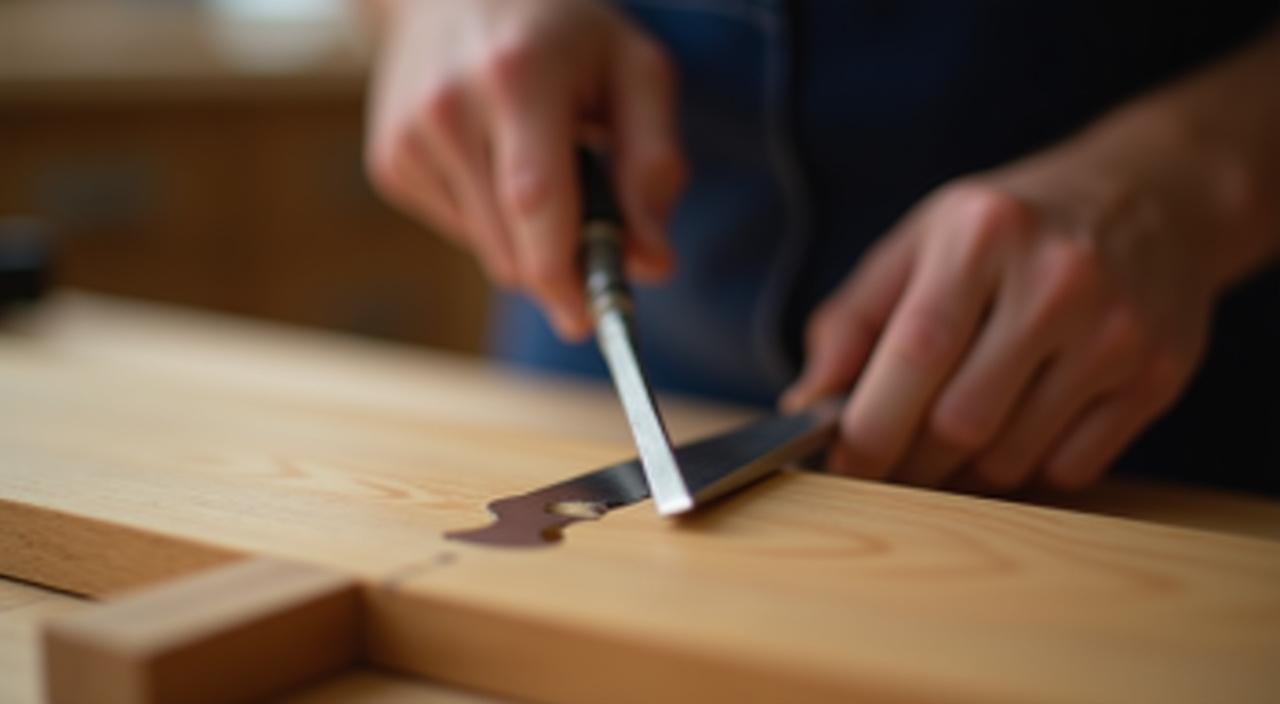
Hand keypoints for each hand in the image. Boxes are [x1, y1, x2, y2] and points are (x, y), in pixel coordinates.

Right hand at [364, 0, 685, 339]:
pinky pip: (462, 232)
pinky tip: (498, 163)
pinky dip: (494, 221)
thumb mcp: (634, 70)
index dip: (564, 273)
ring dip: (530, 241)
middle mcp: (449, 107)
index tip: (591, 320)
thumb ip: (654, 164)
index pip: (535, 201)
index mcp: (517, 76)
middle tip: (597, 244)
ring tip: (541, 167)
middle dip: (562, 268)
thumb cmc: (563, 30)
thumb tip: (654, 263)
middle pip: (511, 244)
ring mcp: (409, 138)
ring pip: (489, 251)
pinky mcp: (389, 163)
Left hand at [782, 104, 1270, 491]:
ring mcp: (1117, 332)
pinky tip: (1015, 432)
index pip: (915, 353)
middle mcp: (1059, 280)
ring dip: (963, 474)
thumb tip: (806, 405)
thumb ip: (853, 319)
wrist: (1156, 194)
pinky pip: (1069, 468)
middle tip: (884, 469)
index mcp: (984, 233)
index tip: (838, 465)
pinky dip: (1026, 470)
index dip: (867, 427)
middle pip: (961, 421)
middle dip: (908, 464)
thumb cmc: (1012, 226)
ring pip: (1011, 458)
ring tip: (948, 442)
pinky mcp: (1158, 376)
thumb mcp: (923, 241)